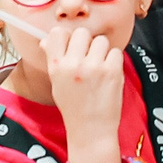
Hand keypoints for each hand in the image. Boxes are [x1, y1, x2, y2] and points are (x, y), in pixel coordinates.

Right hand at [42, 25, 124, 162]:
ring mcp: (94, 67)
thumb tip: (46, 39)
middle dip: (87, 43)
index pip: (58, 33)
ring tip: (99, 68)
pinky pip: (116, 52)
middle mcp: (74, 65)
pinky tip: (108, 74)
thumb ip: (54, 59)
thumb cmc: (74, 107)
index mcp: (57, 66)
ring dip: (102, 51)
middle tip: (88, 58)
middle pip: (82, 32)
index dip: (67, 37)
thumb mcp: (57, 83)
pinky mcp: (113, 71)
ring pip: (101, 40)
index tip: (71, 45)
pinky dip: (114, 61)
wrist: (92, 130)